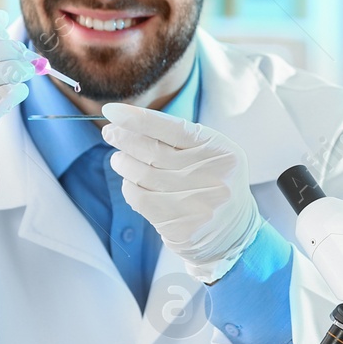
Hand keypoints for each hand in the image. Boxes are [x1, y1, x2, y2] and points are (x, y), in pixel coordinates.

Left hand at [102, 103, 261, 282]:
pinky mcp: (182, 226)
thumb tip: (129, 125)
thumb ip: (178, 139)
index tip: (113, 111)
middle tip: (109, 133)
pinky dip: (129, 188)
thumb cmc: (212, 182)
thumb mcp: (210, 154)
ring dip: (123, 163)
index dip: (139, 118)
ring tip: (118, 159)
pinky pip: (141, 200)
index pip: (173, 128)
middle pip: (154, 152)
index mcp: (220, 150)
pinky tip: (129, 183)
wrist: (233, 231)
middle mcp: (212, 176)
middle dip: (124, 138)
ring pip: (144, 176)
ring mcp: (198, 203)